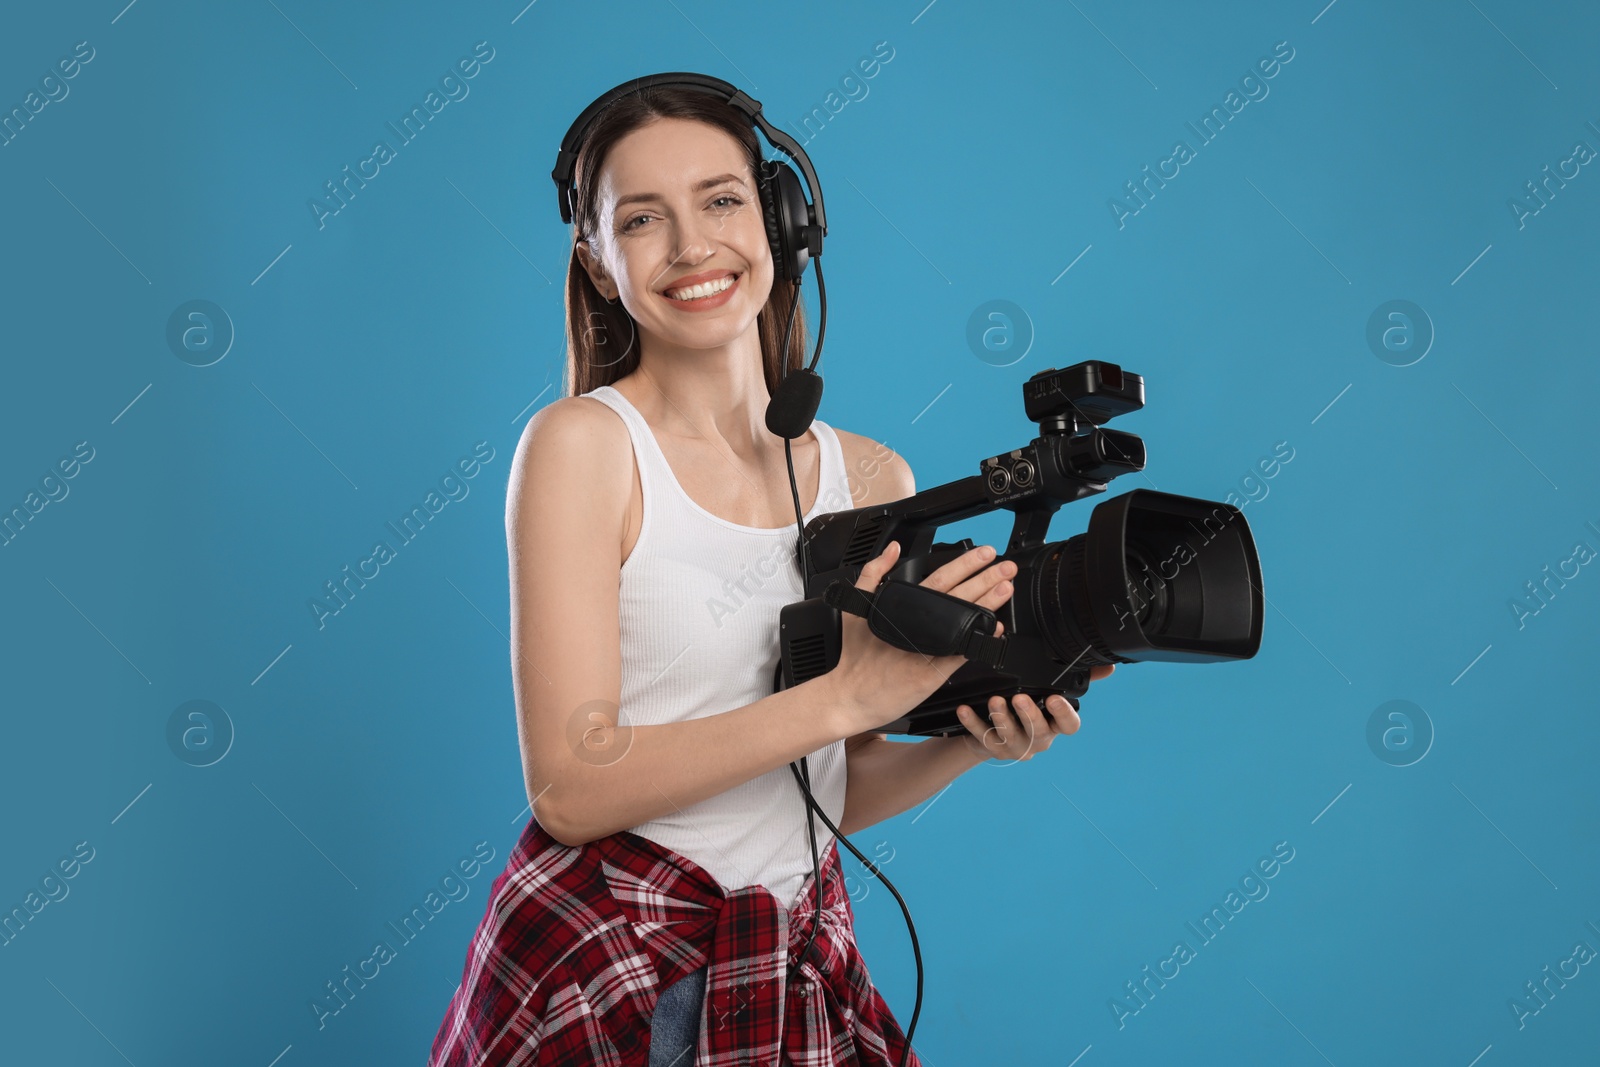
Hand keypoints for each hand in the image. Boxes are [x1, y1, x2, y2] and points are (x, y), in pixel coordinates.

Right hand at [829, 539, 1016, 733]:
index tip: (985, 553)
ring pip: (963, 623)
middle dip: (986, 578)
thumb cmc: (854, 658)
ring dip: (988, 604)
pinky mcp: (931, 674)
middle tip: (1006, 566)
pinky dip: (978, 642)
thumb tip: (892, 548)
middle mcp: (917, 627)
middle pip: (957, 595)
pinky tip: (993, 630)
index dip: (966, 564)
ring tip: (1006, 589)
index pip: (940, 578)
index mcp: (901, 607)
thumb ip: (873, 574)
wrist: (847, 697)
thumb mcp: (856, 606)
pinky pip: (961, 655)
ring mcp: (926, 650)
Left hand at [952, 664, 1115, 761]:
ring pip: (1009, 735)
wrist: (996, 734)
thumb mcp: (1051, 694)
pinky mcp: (991, 748)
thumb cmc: (1028, 710)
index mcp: (1055, 726)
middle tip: (1019, 697)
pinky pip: (981, 736)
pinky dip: (972, 723)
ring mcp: (1015, 746)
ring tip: (994, 701)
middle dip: (1029, 715)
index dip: (1063, 714)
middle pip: (1038, 731)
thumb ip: (1077, 678)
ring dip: (1002, 718)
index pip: (1069, 725)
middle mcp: (1038, 740)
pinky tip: (965, 709)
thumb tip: (1108, 666)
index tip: (1054, 698)